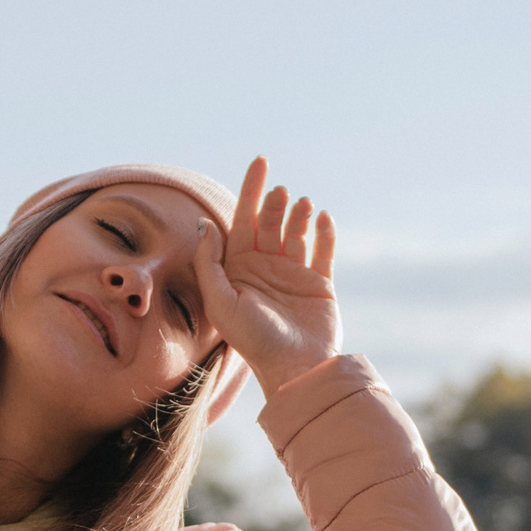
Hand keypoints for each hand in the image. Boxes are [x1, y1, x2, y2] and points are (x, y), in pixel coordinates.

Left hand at [198, 156, 341, 395]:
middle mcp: (265, 268)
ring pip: (297, 231)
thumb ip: (209, 262)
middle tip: (280, 193)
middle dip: (274, 204)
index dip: (250, 190)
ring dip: (299, 214)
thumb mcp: (220, 301)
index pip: (243, 221)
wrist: (294, 368)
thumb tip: (205, 224)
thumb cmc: (253, 340)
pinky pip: (324, 250)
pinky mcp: (320, 283)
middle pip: (270, 222)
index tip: (260, 161)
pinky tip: (323, 218)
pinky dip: (325, 232)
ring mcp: (294, 274)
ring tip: (302, 205)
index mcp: (239, 270)